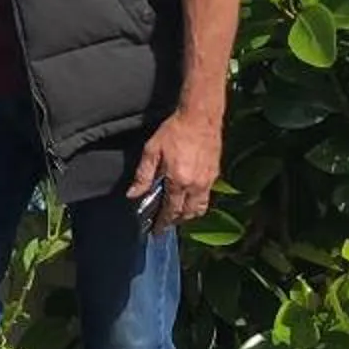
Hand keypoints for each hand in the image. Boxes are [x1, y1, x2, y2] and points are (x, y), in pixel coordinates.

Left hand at [128, 109, 221, 228]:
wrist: (200, 117)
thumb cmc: (174, 131)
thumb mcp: (152, 150)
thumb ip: (143, 175)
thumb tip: (133, 195)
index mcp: (178, 180)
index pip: (170, 210)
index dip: (163, 223)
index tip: (156, 231)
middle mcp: (195, 185)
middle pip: (187, 214)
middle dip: (175, 221)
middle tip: (165, 224)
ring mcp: (208, 181)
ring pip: (200, 208)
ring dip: (188, 215)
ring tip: (177, 214)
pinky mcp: (215, 174)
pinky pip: (207, 197)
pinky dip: (197, 203)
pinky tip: (188, 198)